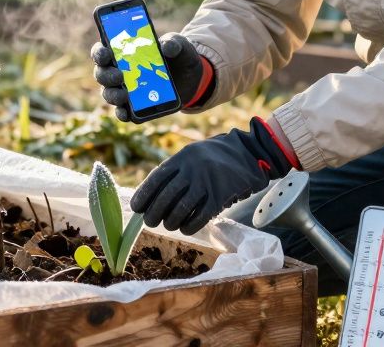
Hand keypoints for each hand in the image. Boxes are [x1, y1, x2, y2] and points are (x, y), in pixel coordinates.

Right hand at [90, 32, 213, 122]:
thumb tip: (165, 47)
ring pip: (109, 93)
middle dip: (106, 75)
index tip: (106, 54)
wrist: (192, 76)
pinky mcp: (134, 106)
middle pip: (102, 74)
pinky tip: (126, 112)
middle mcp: (118, 70)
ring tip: (123, 95)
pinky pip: (123, 112)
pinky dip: (122, 113)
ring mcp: (125, 89)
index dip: (99, 52)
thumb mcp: (179, 44)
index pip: (102, 50)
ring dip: (112, 95)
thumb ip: (173, 42)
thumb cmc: (178, 54)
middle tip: (119, 76)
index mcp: (122, 51)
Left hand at [130, 117, 295, 234]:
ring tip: (168, 225)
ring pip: (181, 208)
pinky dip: (190, 225)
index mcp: (182, 157)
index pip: (157, 178)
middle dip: (155, 212)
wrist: (247, 154)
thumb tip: (150, 197)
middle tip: (150, 222)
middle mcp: (192, 169)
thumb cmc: (213, 158)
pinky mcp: (220, 196)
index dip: (144, 194)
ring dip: (171, 221)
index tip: (136, 208)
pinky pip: (200, 216)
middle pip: (166, 195)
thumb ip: (173, 172)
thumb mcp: (191, 155)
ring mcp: (207, 182)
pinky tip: (185, 228)